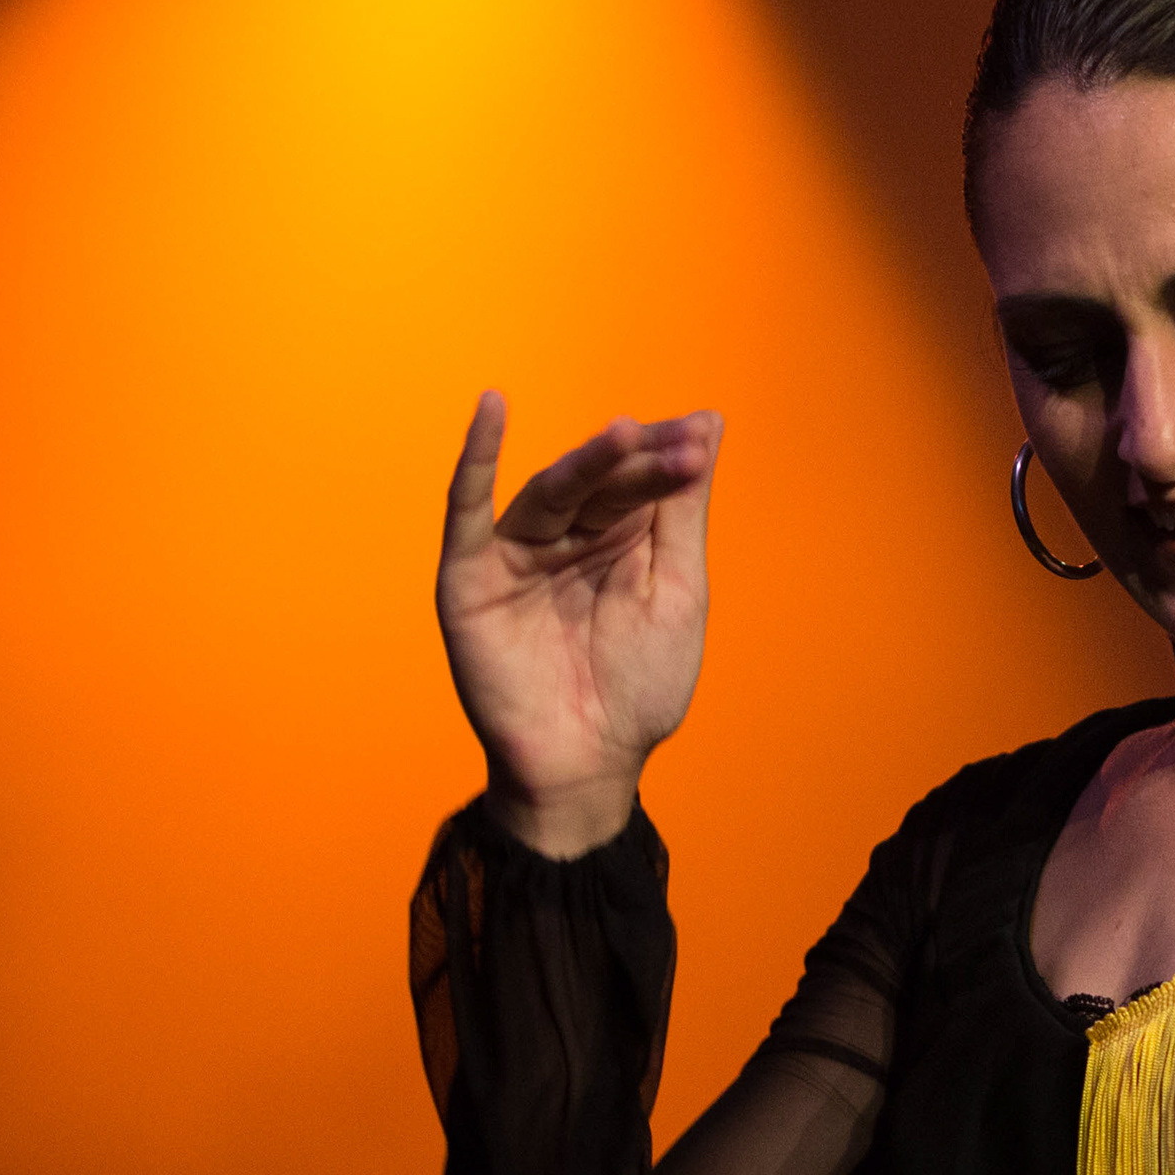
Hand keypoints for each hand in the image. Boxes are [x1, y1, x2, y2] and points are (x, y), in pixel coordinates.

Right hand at [437, 394, 720, 857]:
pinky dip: (475, 460)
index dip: (667, 458)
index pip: (640, 479)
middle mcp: (565, 537)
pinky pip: (467, 512)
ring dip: (588, 462)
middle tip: (679, 448)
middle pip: (601, 483)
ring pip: (550, 492)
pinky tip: (491, 410)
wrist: (589, 764)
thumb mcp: (675, 589)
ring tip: (626, 435)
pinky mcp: (471, 578)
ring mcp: (516, 554)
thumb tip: (707, 422)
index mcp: (617, 538)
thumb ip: (682, 510)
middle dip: (640, 464)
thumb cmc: (638, 686)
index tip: (700, 438)